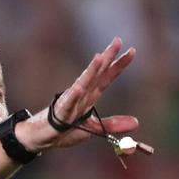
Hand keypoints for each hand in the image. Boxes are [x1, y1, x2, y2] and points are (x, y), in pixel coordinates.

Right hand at [18, 37, 138, 151]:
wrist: (41, 138)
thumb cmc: (65, 131)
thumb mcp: (93, 128)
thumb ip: (113, 124)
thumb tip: (136, 123)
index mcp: (90, 96)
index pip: (107, 77)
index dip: (119, 65)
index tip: (132, 51)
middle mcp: (82, 95)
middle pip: (97, 74)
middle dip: (107, 58)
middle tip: (117, 40)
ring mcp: (70, 102)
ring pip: (83, 84)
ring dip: (91, 71)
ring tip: (100, 57)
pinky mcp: (60, 113)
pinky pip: (67, 104)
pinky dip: (72, 97)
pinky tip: (78, 89)